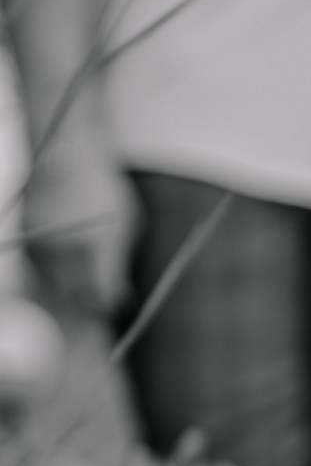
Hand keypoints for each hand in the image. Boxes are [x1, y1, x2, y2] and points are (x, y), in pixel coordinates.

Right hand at [24, 146, 132, 323]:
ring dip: (71, 289)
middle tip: (102, 297)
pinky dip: (55, 274)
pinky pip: (41, 272)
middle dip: (90, 302)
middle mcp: (64, 249)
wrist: (65, 161)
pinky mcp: (28, 240)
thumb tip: (118, 298)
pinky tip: (69, 261)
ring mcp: (42, 245)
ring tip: (87, 275)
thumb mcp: (127, 224)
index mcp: (94, 246)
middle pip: (75, 297)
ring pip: (56, 287)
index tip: (116, 301)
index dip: (108, 304)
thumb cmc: (105, 191)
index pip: (98, 295)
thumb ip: (120, 263)